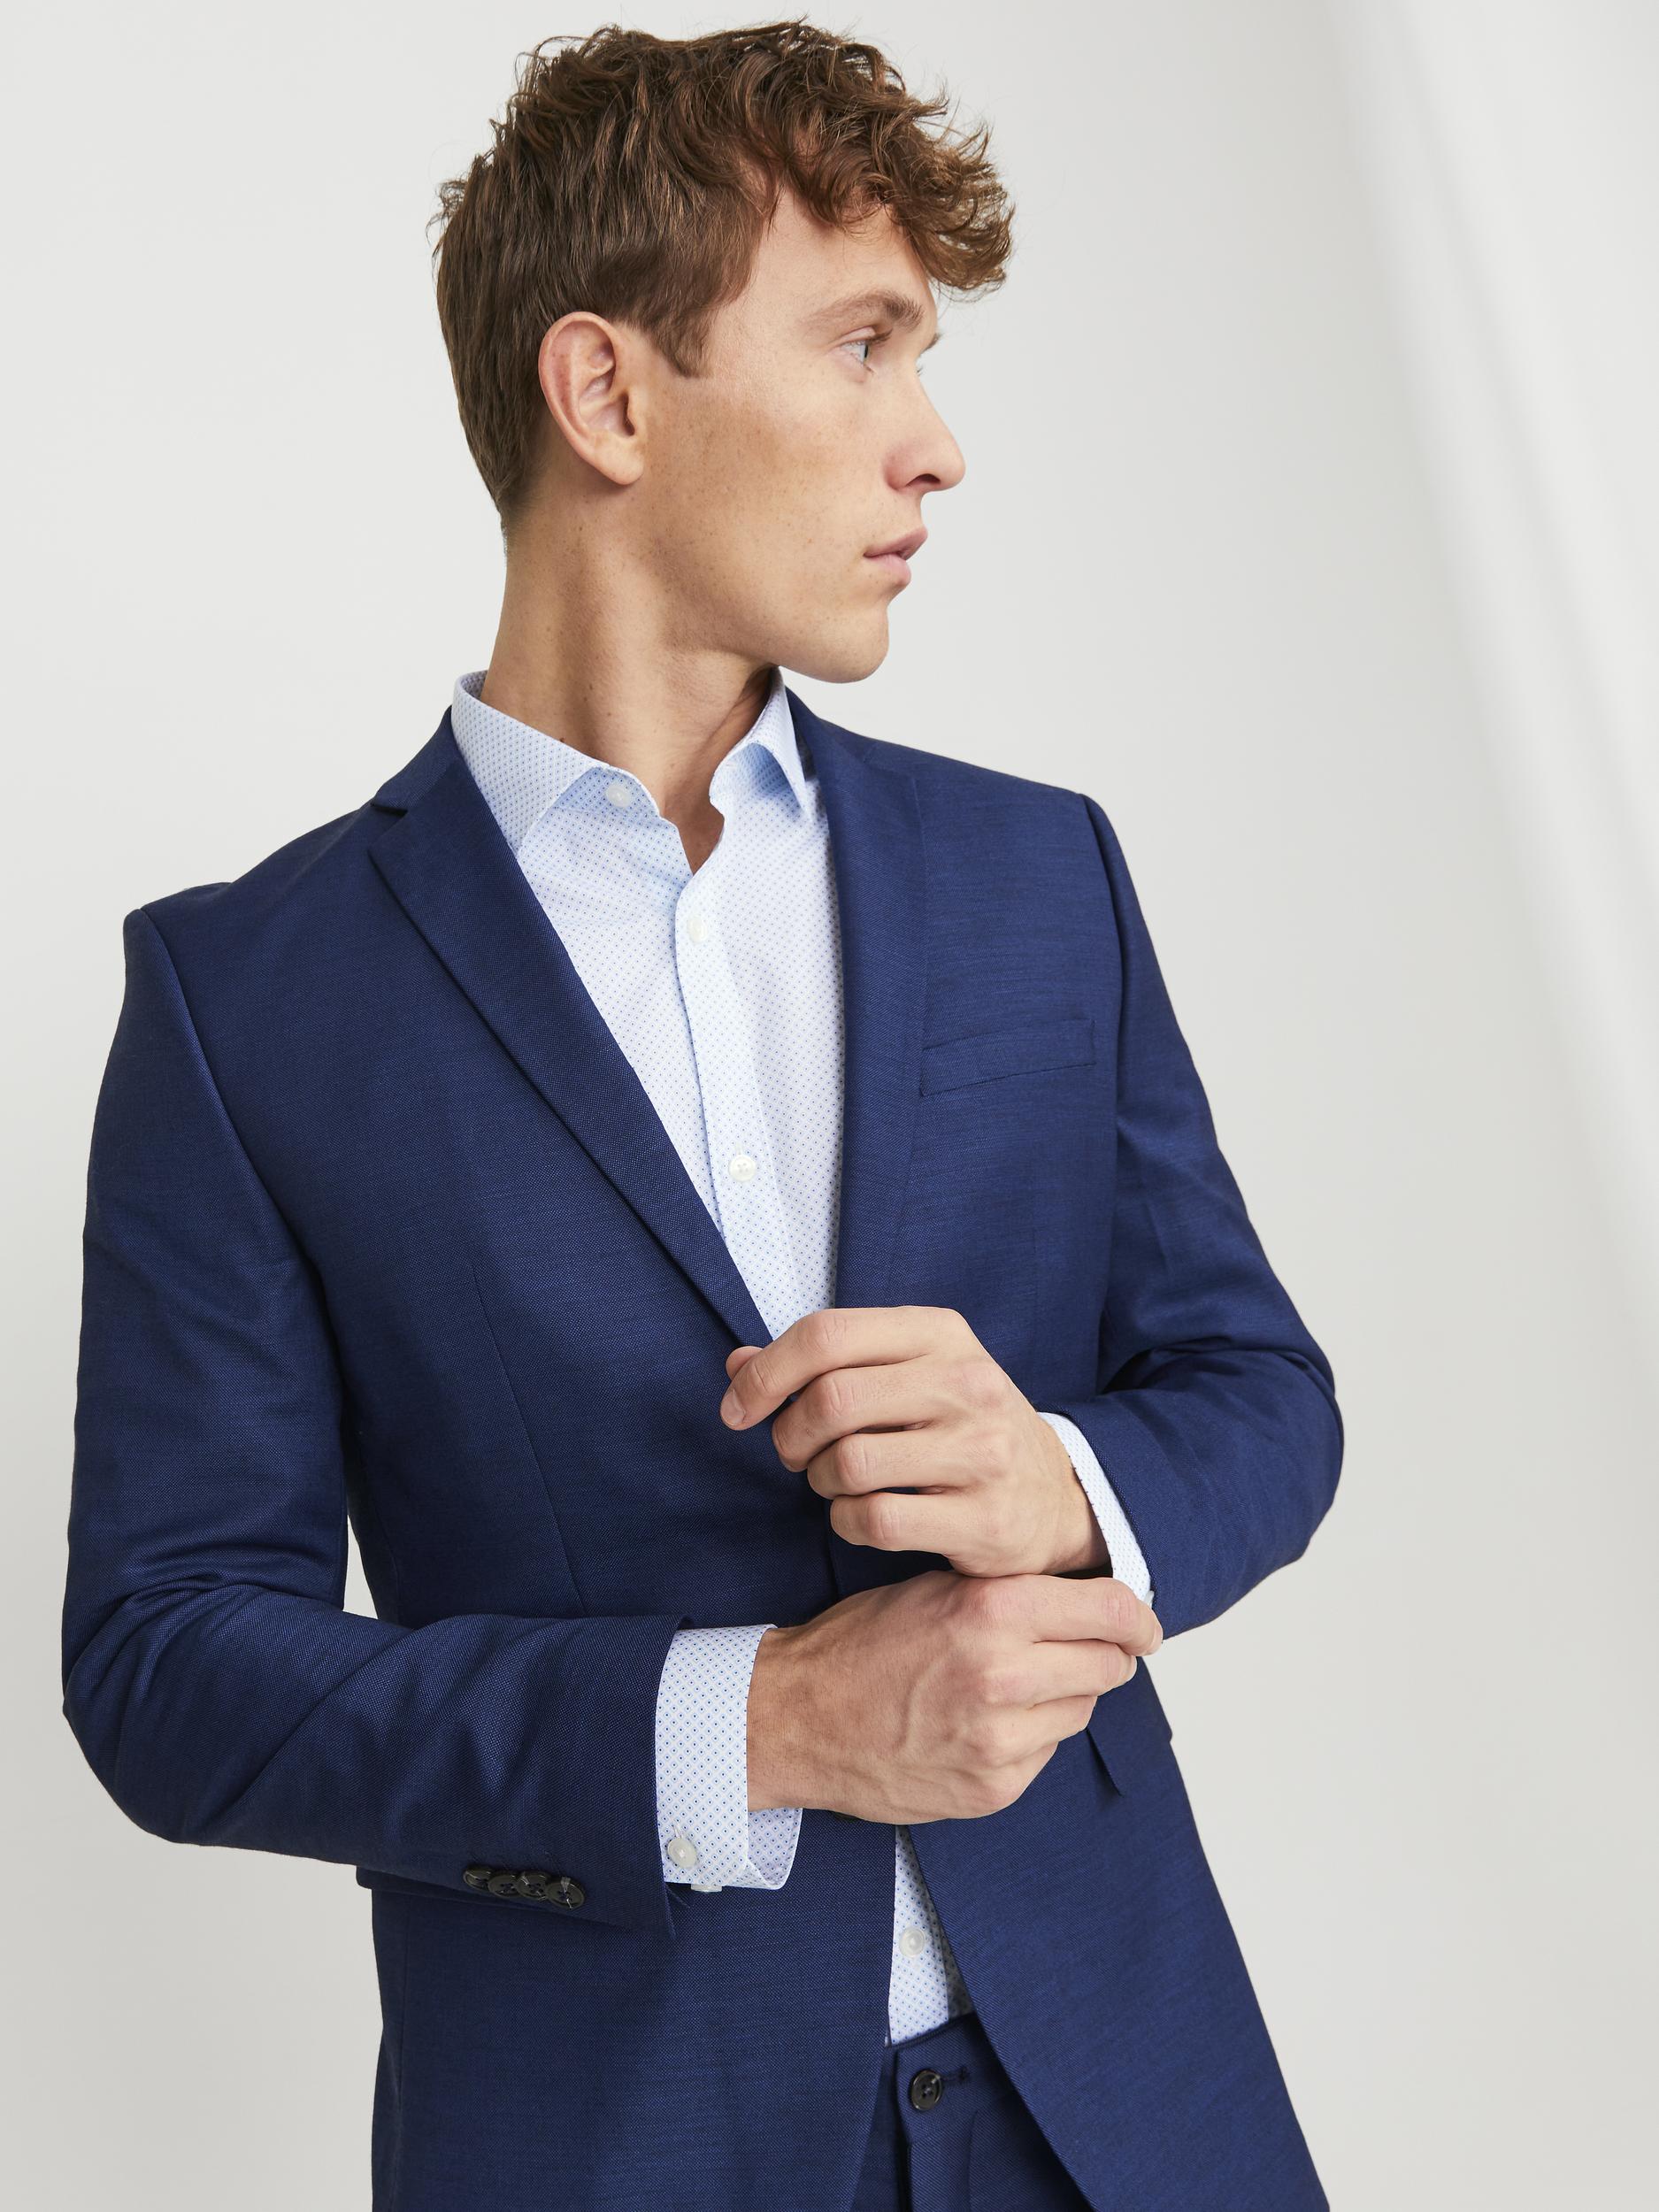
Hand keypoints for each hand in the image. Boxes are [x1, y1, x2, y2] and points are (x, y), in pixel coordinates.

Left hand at [720, 1305, 1109, 1578]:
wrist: (1056, 1495)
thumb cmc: (960, 1426)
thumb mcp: (906, 1374)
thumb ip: (825, 1364)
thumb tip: (737, 1365)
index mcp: (941, 1333)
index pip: (827, 1333)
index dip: (765, 1373)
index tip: (738, 1408)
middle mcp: (968, 1383)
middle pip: (831, 1399)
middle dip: (788, 1434)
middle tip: (793, 1454)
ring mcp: (982, 1452)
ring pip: (847, 1463)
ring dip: (818, 1481)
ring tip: (833, 1483)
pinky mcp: (984, 1519)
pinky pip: (875, 1520)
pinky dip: (846, 1523)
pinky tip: (859, 1516)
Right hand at [746, 1569, 1162, 1820]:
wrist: (796, 1719)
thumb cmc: (861, 1645)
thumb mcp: (934, 1591)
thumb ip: (1012, 1593)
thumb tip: (1090, 1601)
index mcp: (991, 1610)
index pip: (1110, 1610)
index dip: (1136, 1615)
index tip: (1142, 1622)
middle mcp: (1002, 1675)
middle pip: (1108, 1664)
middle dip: (1101, 1653)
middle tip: (1078, 1647)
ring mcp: (1000, 1740)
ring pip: (1079, 1709)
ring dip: (1062, 1694)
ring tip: (1011, 1683)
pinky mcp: (992, 1787)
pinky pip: (1045, 1753)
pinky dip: (1030, 1736)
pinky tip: (984, 1722)